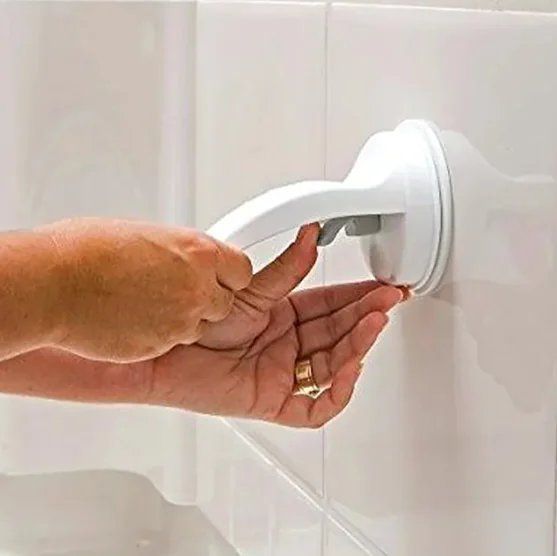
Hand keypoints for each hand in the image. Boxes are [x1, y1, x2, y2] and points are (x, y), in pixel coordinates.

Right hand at [40, 218, 251, 362]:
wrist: (52, 285)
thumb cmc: (84, 252)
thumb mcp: (146, 236)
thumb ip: (177, 251)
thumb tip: (182, 257)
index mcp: (198, 252)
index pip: (241, 270)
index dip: (228, 275)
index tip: (218, 276)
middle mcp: (196, 287)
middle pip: (226, 303)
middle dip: (207, 299)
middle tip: (177, 292)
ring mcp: (181, 321)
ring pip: (201, 326)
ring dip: (183, 319)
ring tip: (148, 305)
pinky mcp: (162, 347)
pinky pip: (173, 343)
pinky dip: (161, 335)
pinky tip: (136, 321)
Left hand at [150, 225, 404, 426]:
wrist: (161, 353)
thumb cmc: (194, 323)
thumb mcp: (250, 292)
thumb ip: (286, 269)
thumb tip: (310, 237)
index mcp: (283, 318)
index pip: (331, 306)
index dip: (358, 296)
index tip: (381, 286)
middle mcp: (286, 346)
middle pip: (338, 333)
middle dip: (365, 316)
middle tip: (388, 300)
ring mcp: (281, 375)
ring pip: (332, 366)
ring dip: (357, 346)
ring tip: (374, 323)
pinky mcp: (272, 402)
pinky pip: (314, 407)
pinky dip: (336, 393)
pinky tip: (349, 369)